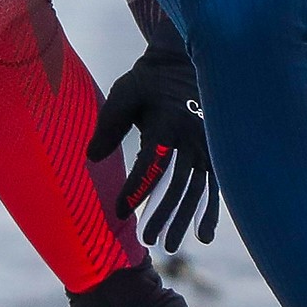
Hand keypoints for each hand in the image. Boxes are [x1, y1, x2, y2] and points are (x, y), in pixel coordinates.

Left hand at [87, 47, 219, 250]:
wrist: (183, 62)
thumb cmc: (147, 81)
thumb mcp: (123, 93)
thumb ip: (108, 125)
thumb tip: (91, 158)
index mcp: (167, 122)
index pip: (151, 163)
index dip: (136, 189)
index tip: (120, 211)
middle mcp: (192, 136)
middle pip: (176, 183)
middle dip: (162, 214)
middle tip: (149, 240)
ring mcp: (208, 145)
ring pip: (196, 190)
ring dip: (184, 219)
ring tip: (170, 245)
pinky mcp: (215, 151)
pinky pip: (214, 186)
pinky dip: (210, 211)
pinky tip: (203, 236)